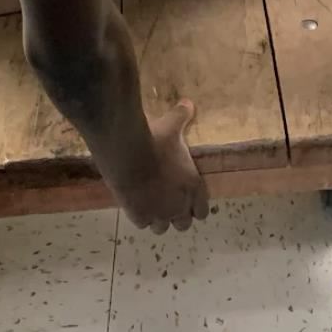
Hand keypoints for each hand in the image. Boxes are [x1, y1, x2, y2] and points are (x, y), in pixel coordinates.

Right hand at [115, 100, 209, 233]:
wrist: (128, 151)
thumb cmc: (156, 138)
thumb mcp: (172, 124)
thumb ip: (183, 115)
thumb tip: (188, 103)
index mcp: (194, 187)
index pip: (203, 211)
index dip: (195, 206)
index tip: (186, 197)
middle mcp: (179, 205)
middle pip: (183, 224)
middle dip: (177, 214)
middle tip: (167, 200)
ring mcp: (159, 213)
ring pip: (162, 228)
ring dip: (158, 218)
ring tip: (151, 204)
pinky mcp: (139, 216)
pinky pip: (143, 224)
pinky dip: (140, 216)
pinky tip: (135, 203)